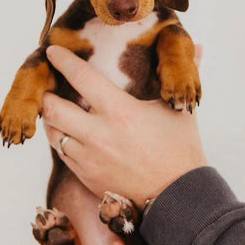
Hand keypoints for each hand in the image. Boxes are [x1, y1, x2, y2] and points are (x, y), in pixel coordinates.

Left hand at [42, 45, 205, 206]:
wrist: (178, 198)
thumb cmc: (180, 151)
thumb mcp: (179, 110)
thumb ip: (179, 77)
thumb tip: (199, 47)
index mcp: (120, 111)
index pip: (82, 77)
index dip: (63, 61)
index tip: (53, 51)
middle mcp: (99, 133)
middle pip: (53, 108)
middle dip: (46, 94)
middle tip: (48, 86)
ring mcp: (90, 157)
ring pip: (53, 132)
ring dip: (51, 118)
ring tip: (55, 109)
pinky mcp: (86, 176)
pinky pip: (62, 153)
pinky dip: (61, 140)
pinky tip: (68, 133)